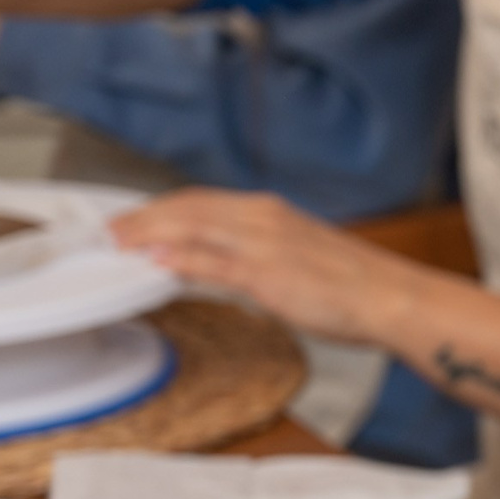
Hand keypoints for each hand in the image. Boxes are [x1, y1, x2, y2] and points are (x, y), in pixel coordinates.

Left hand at [112, 190, 407, 341]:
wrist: (391, 298)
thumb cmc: (352, 285)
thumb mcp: (293, 261)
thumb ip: (246, 260)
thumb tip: (205, 265)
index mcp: (269, 212)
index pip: (199, 201)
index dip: (159, 209)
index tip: (130, 219)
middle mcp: (263, 218)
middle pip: (188, 207)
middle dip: (144, 217)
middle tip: (108, 230)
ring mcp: (264, 243)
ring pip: (194, 226)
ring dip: (150, 232)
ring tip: (117, 242)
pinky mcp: (269, 272)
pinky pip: (215, 261)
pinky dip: (181, 258)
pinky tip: (157, 263)